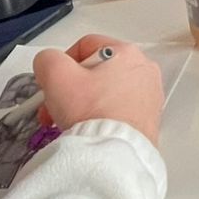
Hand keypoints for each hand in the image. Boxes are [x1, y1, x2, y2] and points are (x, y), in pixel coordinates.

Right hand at [33, 35, 162, 141]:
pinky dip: (101, 117)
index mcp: (126, 52)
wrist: (115, 153)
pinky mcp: (149, 119)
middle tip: (55, 107)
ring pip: (106, 92)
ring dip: (83, 104)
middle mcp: (144, 70)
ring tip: (68, 122)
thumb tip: (49, 64)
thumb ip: (47, 60)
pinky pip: (118, 110)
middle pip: (96, 71)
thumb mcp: (56, 75)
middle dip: (70, 89)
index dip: (62, 64)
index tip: (53, 84)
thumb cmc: (90, 110)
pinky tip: (89, 130)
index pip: (85, 46)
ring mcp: (150, 96)